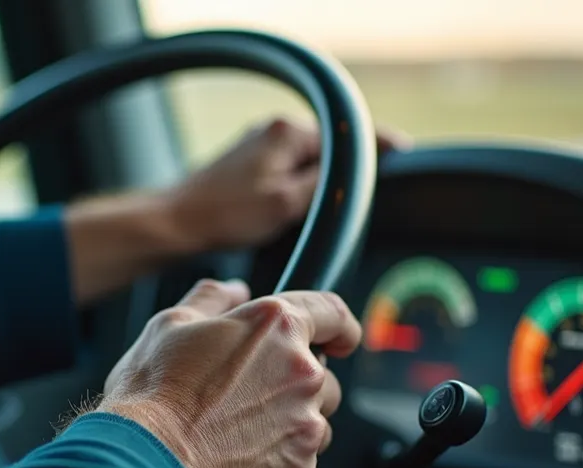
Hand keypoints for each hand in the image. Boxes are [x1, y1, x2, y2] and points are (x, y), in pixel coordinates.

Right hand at [98, 279, 362, 467]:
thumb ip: (211, 299)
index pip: (333, 314)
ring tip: (235, 435)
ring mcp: (304, 428)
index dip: (339, 326)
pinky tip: (234, 464)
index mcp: (275, 329)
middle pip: (322, 378)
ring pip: (314, 425)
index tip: (339, 338)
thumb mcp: (168, 326)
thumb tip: (233, 292)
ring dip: (288, 428)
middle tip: (246, 398)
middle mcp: (300, 376)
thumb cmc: (152, 400)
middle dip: (294, 386)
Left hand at [164, 117, 408, 253]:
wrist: (178, 221)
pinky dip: (304, 182)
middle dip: (348, 167)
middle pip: (328, 145)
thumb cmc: (226, 214)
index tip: (404, 151)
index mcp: (287, 132)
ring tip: (336, 206)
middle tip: (370, 193)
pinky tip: (305, 205)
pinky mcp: (251, 162)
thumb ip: (326, 184)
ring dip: (323, 179)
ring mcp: (261, 144)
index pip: (345, 135)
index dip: (376, 146)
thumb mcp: (287, 202)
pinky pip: (290, 167)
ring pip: (308, 158)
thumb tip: (356, 172)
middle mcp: (274, 130)